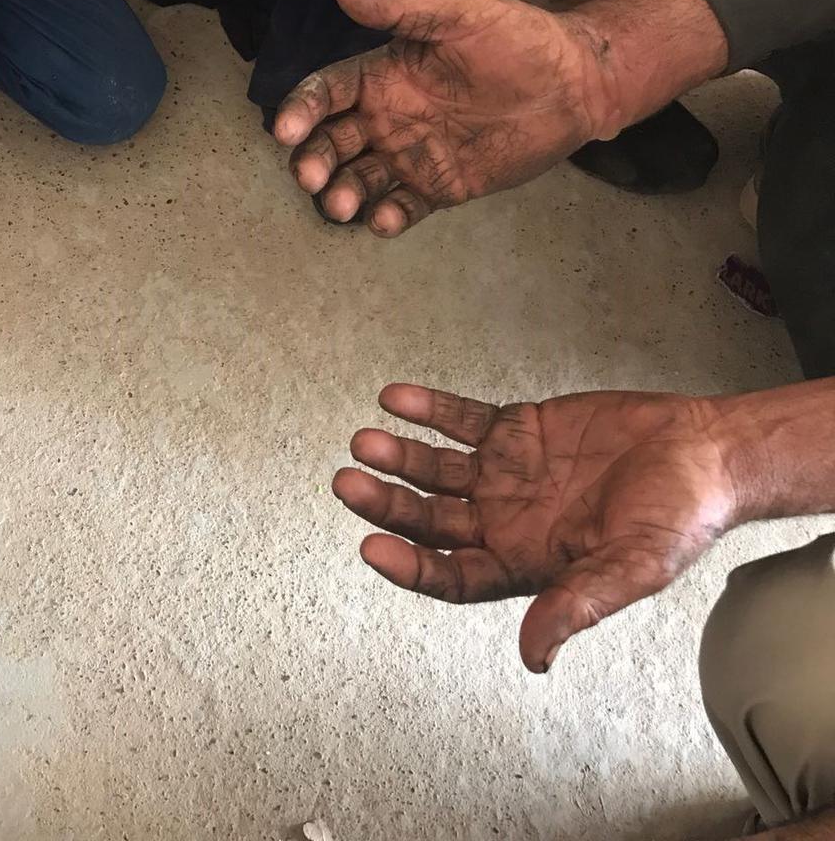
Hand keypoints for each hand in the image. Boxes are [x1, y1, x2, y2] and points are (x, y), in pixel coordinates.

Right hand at [273, 0, 619, 232]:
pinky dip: (387, 217)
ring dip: (343, 193)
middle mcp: (387, 118)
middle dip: (314, 161)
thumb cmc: (518, 37)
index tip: (286, 129)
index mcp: (384, 76)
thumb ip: (401, 8)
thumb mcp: (460, 14)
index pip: (327, 93)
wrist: (577, 82)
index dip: (302, 109)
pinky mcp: (440, 187)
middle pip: (331, 143)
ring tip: (344, 204)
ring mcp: (411, 156)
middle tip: (311, 176)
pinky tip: (382, 219)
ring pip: (359, 180)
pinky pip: (403, 207)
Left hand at [332, 384, 738, 671]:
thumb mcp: (633, 568)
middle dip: (387, 504)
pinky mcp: (515, 430)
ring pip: (435, 468)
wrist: (705, 452)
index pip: (450, 573)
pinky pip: (461, 420)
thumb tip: (533, 658)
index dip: (409, 566)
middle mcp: (502, 521)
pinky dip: (429, 410)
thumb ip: (578, 603)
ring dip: (400, 455)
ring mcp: (504, 474)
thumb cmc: (679, 518)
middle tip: (350, 483)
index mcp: (522, 564)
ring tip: (368, 441)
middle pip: (429, 518)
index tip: (371, 548)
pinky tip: (396, 398)